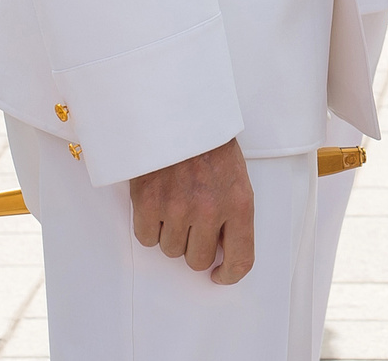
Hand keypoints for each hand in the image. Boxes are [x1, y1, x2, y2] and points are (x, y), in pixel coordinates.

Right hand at [129, 138, 254, 284]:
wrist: (177, 112)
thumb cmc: (208, 143)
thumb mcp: (235, 176)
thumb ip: (232, 212)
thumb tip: (221, 249)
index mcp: (239, 203)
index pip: (241, 259)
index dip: (229, 274)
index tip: (219, 274)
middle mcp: (210, 211)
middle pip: (198, 261)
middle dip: (194, 247)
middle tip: (191, 222)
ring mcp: (177, 209)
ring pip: (170, 251)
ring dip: (171, 234)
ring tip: (174, 203)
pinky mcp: (148, 203)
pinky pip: (146, 238)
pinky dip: (149, 226)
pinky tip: (156, 203)